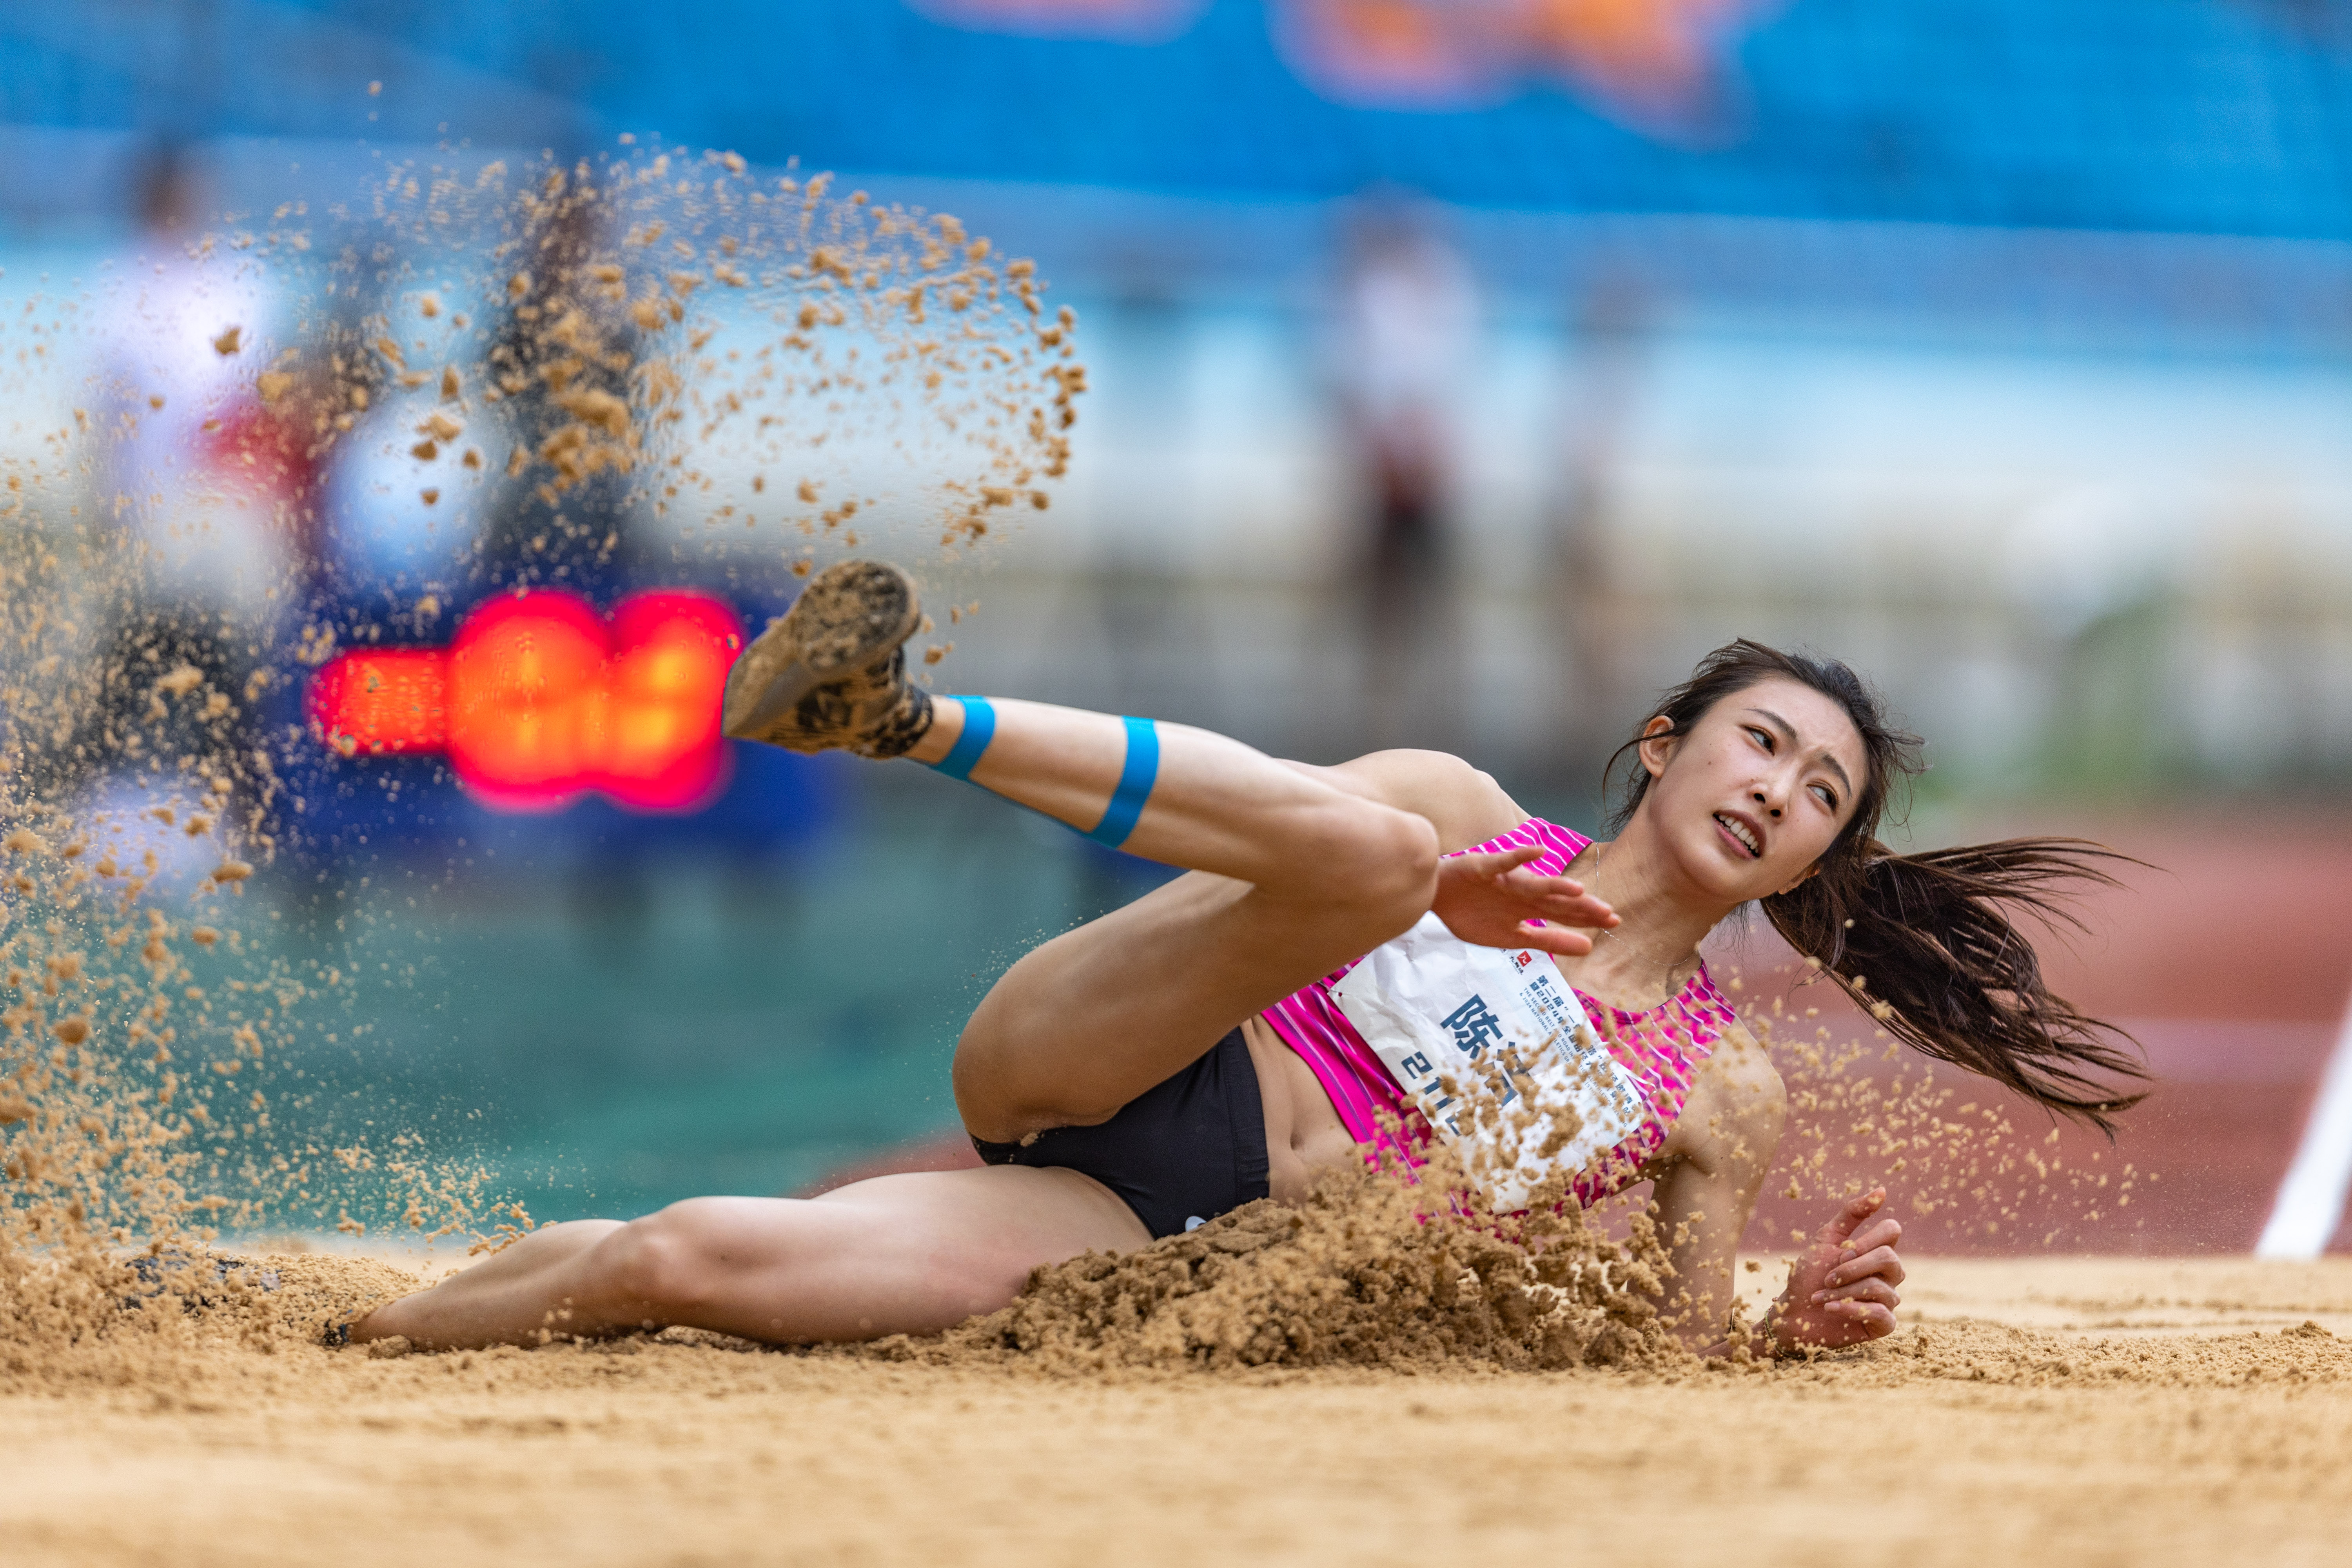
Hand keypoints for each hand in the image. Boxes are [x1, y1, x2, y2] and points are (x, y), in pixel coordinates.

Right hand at [1429, 844, 1617, 956]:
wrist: (1434, 895)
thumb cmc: (1472, 914)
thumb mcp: (1511, 937)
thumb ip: (1547, 941)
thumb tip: (1588, 948)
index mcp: (1528, 908)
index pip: (1564, 913)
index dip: (1587, 918)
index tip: (1615, 923)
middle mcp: (1521, 892)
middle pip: (1555, 900)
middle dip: (1580, 907)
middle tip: (1609, 914)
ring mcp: (1504, 880)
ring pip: (1533, 883)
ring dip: (1555, 886)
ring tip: (1578, 891)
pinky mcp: (1484, 867)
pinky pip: (1503, 862)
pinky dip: (1519, 857)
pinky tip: (1538, 852)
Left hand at [1767, 1188, 1904, 1352]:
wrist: (1794, 1312)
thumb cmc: (1810, 1275)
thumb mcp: (1826, 1239)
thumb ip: (1852, 1214)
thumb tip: (1882, 1190)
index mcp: (1877, 1250)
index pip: (1891, 1230)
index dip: (1865, 1241)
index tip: (1840, 1252)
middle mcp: (1889, 1274)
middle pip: (1889, 1259)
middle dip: (1851, 1268)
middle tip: (1828, 1277)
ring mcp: (1890, 1299)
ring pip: (1882, 1288)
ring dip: (1844, 1292)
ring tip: (1822, 1297)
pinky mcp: (1885, 1324)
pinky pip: (1883, 1314)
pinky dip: (1851, 1310)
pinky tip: (1831, 1309)